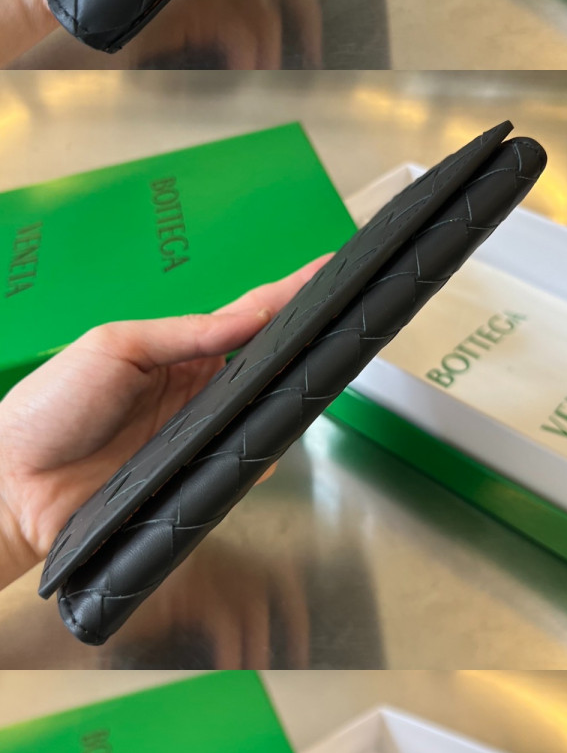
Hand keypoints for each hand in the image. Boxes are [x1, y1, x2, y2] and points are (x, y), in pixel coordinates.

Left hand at [0, 257, 327, 594]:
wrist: (15, 483)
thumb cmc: (49, 408)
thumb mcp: (114, 347)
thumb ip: (184, 333)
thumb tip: (246, 317)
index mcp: (175, 350)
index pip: (245, 316)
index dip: (288, 294)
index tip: (329, 269)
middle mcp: (194, 391)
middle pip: (265, 364)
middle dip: (307, 339)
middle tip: (348, 313)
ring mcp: (198, 438)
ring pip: (262, 413)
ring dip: (292, 393)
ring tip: (331, 361)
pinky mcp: (194, 482)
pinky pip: (241, 465)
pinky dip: (263, 452)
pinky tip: (283, 435)